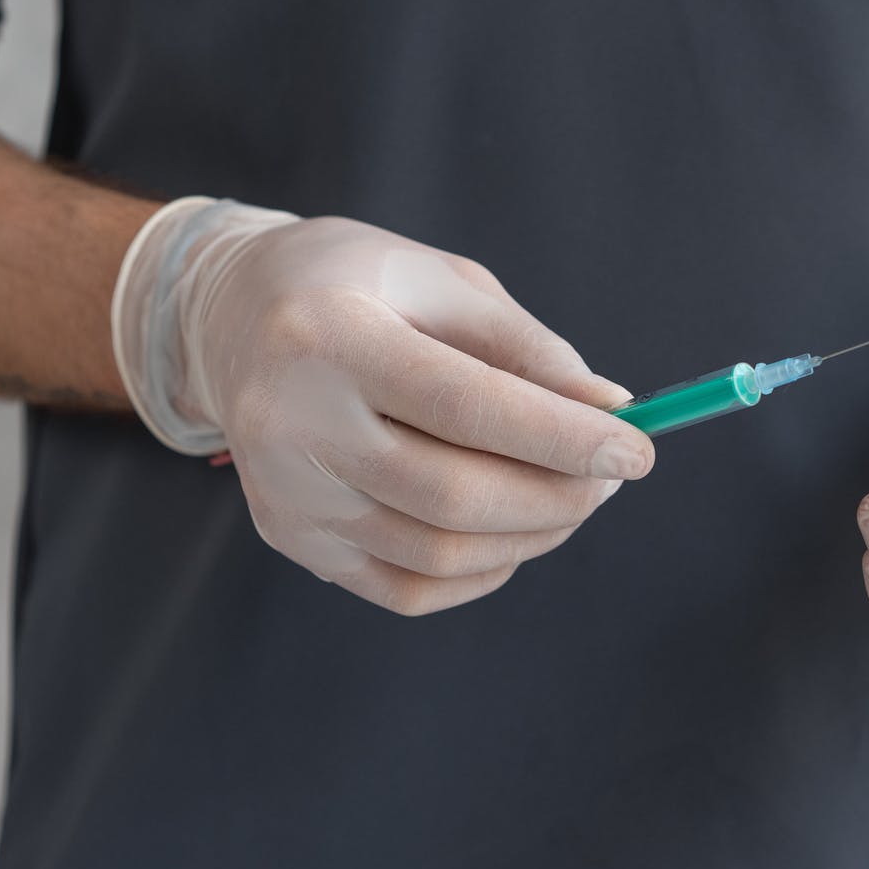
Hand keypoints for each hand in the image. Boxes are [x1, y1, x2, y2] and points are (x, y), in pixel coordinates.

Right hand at [116, 204, 653, 614]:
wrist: (229, 316)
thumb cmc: (356, 284)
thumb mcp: (442, 281)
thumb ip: (528, 348)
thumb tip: (612, 411)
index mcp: (328, 335)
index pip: (466, 405)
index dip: (563, 436)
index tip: (639, 450)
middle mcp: (291, 424)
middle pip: (453, 494)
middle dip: (559, 495)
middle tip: (614, 476)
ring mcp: (286, 494)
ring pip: (438, 553)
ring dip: (533, 534)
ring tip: (575, 497)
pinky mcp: (291, 538)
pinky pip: (408, 587)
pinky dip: (484, 569)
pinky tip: (514, 529)